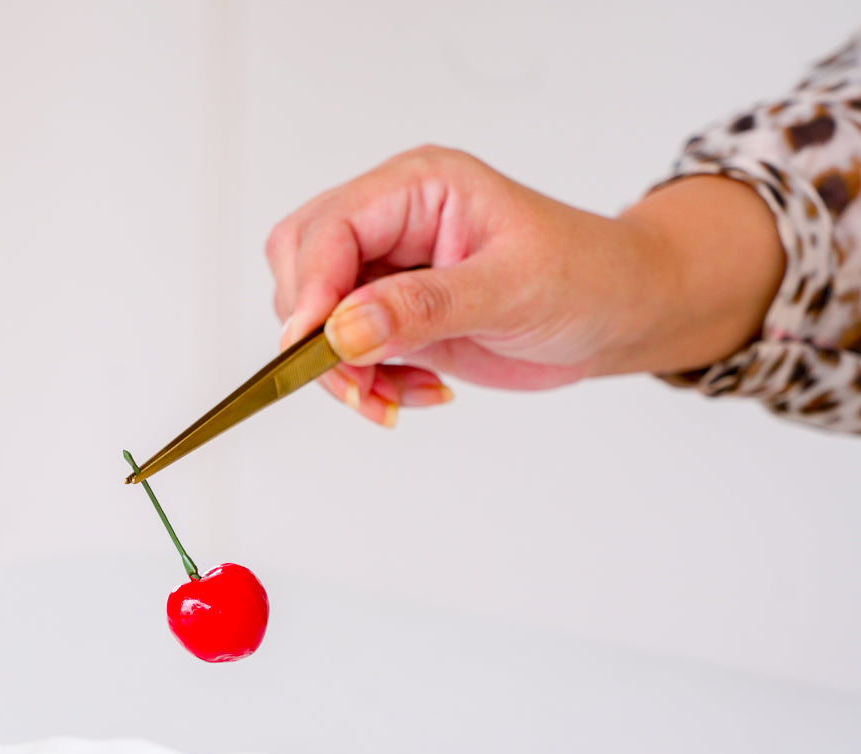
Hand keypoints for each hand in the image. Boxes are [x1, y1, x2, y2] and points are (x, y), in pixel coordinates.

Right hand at [266, 146, 784, 425]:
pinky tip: (417, 395)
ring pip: (317, 320)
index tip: (312, 347)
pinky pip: (347, 356)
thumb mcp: (511, 289)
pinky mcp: (395, 319)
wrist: (616, 315)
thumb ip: (424, 307)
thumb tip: (342, 329)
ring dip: (343, 371)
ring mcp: (390, 274)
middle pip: (303, 268)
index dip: (312, 288)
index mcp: (419, 189)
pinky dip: (369, 386)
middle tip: (358, 382)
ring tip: (394, 398)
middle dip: (316, 334)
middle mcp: (394, 224)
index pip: (331, 227)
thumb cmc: (586, 278)